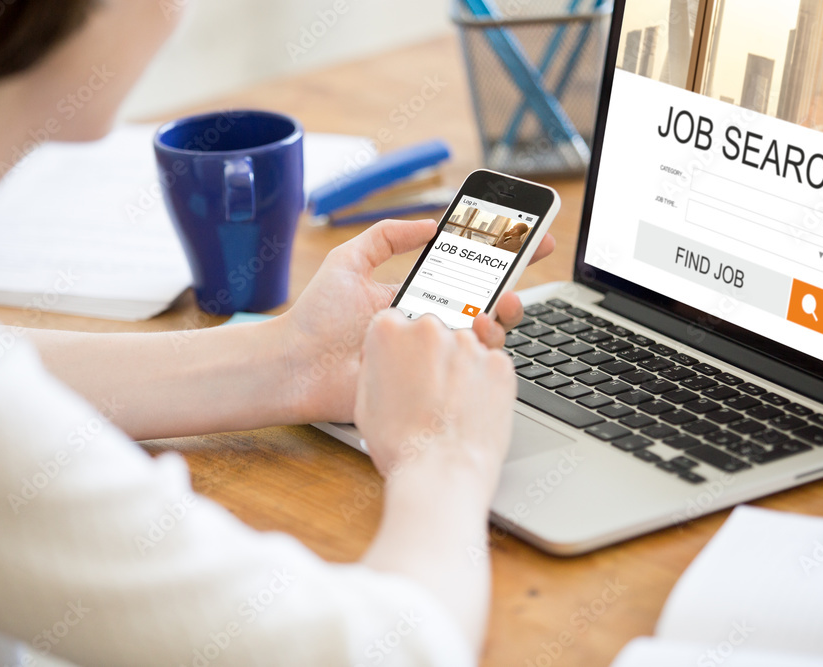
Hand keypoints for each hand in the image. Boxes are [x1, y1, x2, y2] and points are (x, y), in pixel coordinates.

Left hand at [276, 218, 554, 422]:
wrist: (295, 367)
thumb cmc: (316, 317)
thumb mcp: (348, 261)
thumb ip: (386, 236)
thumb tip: (432, 224)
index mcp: (416, 296)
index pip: (466, 274)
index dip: (498, 257)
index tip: (527, 236)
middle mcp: (429, 325)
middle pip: (486, 304)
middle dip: (513, 282)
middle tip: (527, 265)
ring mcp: (431, 354)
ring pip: (484, 336)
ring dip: (504, 314)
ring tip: (505, 301)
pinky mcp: (428, 381)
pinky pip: (465, 367)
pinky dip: (482, 349)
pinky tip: (480, 332)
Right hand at [354, 308, 515, 493]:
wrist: (442, 472)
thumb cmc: (400, 444)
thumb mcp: (365, 401)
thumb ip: (376, 366)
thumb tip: (386, 357)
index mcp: (388, 331)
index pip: (395, 323)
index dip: (399, 349)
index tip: (404, 367)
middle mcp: (429, 327)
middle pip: (431, 332)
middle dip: (430, 356)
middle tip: (427, 392)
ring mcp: (468, 343)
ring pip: (463, 348)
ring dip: (458, 368)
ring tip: (449, 406)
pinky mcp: (498, 362)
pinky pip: (489, 365)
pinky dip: (484, 381)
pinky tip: (470, 407)